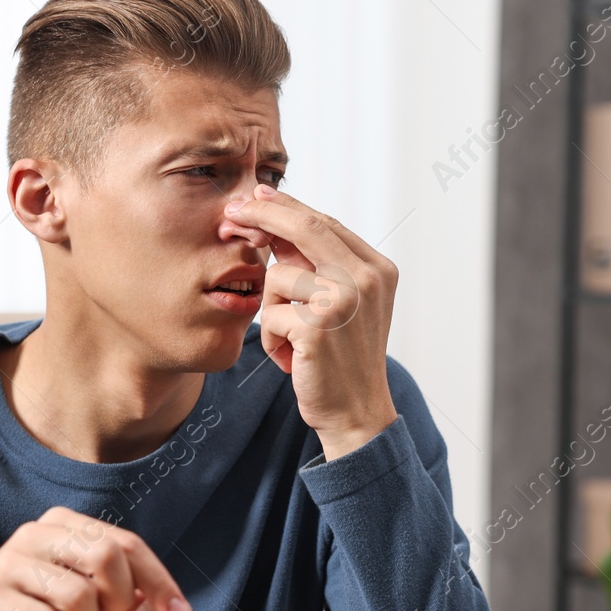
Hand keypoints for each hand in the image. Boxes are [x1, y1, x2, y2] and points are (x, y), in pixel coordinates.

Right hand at [0, 507, 188, 610]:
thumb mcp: (78, 601)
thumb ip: (116, 596)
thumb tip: (163, 606)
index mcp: (63, 525)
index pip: (126, 543)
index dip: (158, 581)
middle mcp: (36, 533)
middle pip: (106, 556)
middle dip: (117, 600)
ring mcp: (10, 562)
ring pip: (77, 595)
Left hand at [227, 184, 398, 457]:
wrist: (356, 413)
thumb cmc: (342, 360)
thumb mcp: (341, 306)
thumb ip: (316, 267)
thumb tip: (270, 223)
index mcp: (377, 268)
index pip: (325, 223)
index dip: (286, 207)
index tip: (256, 196)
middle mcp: (366, 278)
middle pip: (304, 227)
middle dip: (262, 215)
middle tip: (232, 214)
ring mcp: (343, 299)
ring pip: (277, 276)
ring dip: (272, 311)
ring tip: (292, 340)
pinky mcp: (316, 325)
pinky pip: (268, 314)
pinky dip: (271, 340)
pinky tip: (291, 359)